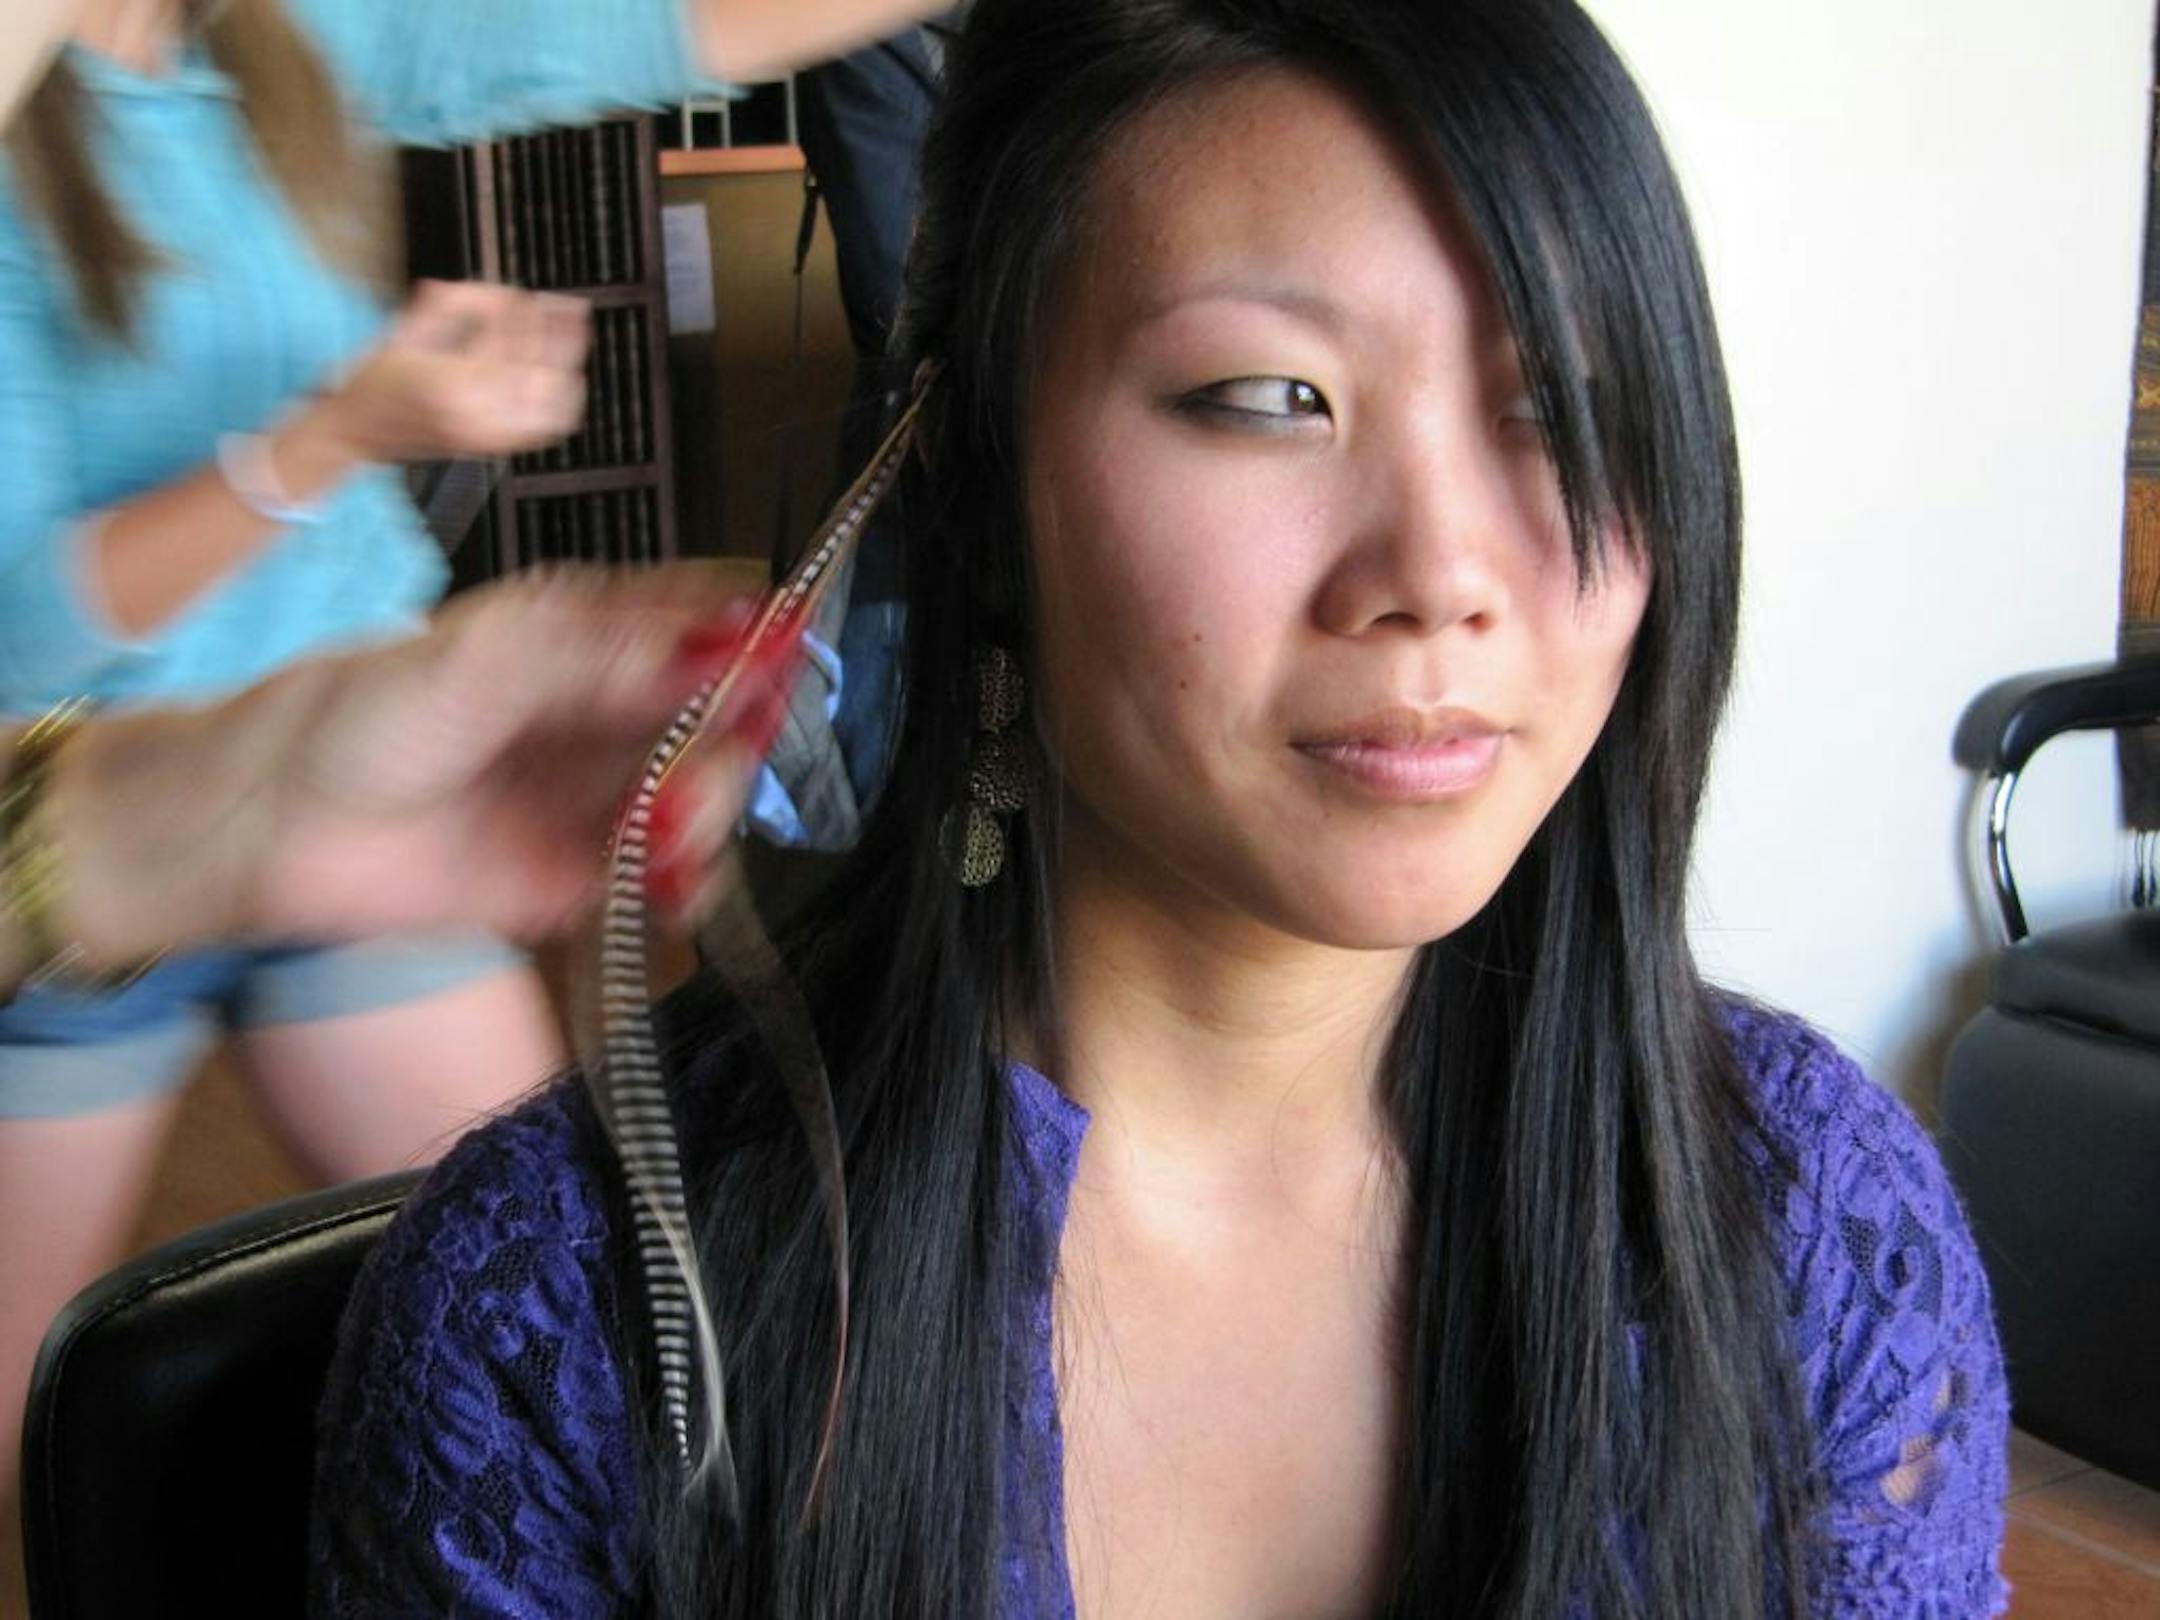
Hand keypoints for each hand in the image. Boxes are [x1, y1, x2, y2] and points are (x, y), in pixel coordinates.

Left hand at [53, 563, 787, 961]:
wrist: (279, 827)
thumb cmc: (360, 716)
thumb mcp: (488, 656)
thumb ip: (609, 651)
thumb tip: (724, 644)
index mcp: (592, 634)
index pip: (711, 621)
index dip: (758, 636)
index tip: (781, 658)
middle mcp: (610, 709)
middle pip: (729, 715)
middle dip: (733, 741)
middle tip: (695, 769)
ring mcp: (603, 790)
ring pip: (710, 795)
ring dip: (710, 815)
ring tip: (667, 833)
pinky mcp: (589, 871)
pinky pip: (672, 876)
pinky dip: (689, 884)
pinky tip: (670, 884)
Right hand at [317, 280, 592, 463]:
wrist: (355, 433)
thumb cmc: (373, 383)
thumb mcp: (402, 332)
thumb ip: (449, 306)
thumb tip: (495, 291)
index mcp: (446, 380)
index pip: (503, 341)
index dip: (523, 315)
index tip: (530, 296)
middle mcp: (472, 412)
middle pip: (536, 369)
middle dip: (558, 336)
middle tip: (570, 310)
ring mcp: (486, 435)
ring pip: (549, 403)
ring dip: (567, 367)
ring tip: (575, 339)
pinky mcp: (492, 448)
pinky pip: (543, 429)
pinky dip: (562, 403)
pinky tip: (568, 380)